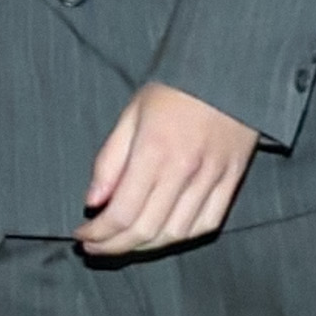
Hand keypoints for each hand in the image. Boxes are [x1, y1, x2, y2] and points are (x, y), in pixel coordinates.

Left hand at [75, 81, 257, 257]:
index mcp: (154, 152)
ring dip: (145, 246)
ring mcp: (212, 178)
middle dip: (114, 246)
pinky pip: (207, 223)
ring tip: (124, 242)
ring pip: (175, 234)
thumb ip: (109, 161)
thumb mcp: (131, 114)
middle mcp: (184, 171)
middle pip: (146, 230)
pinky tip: (162, 233)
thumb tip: (93, 202)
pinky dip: (181, 236)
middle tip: (95, 247)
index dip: (98, 234)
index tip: (82, 236)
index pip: (122, 213)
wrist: (229, 68)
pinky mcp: (233, 180)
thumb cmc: (175, 88)